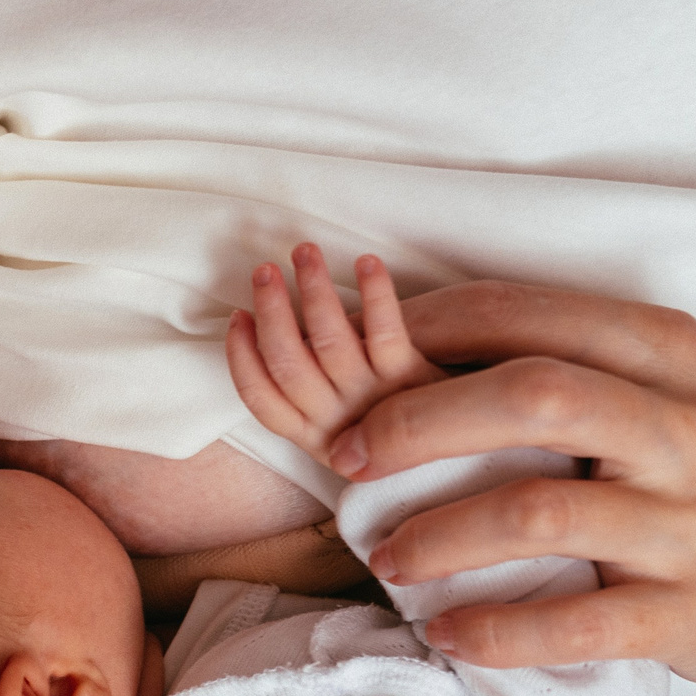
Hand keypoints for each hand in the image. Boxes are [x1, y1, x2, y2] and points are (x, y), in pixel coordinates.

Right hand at [226, 246, 445, 466]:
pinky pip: (385, 332)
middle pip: (287, 363)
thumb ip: (316, 399)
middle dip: (271, 310)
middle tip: (264, 270)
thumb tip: (278, 338)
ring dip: (312, 289)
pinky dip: (375, 294)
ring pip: (328, 341)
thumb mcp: (349, 433)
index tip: (238, 317)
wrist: (458, 443)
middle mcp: (337, 422)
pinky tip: (366, 262)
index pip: (260, 399)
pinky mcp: (410, 378)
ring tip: (304, 252)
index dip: (242, 356)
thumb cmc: (396, 428)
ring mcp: (373, 399)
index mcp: (313, 437)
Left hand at [332, 280, 695, 679]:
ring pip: (543, 515)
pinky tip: (444, 631)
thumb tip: (384, 339)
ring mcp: (693, 523)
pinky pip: (576, 623)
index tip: (354, 367)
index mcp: (665, 352)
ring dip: (441, 536)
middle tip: (347, 459)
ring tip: (386, 558)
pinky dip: (495, 630)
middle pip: (536, 397)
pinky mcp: (692, 613)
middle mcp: (687, 428)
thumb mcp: (636, 393)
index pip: (526, 317)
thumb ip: (539, 365)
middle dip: (420, 423)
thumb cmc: (677, 472)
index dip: (425, 335)